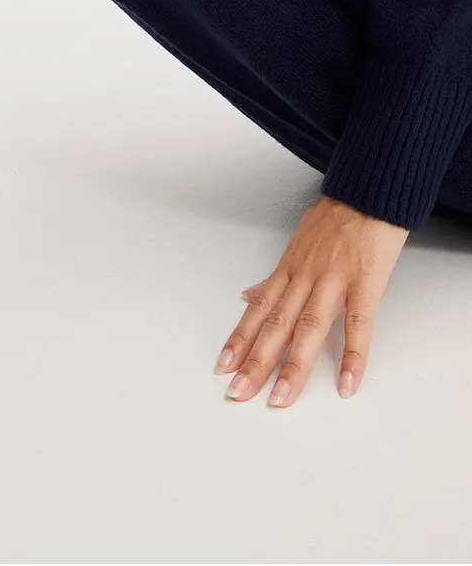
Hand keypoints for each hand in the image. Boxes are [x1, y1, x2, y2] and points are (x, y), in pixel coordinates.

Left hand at [213, 195, 409, 406]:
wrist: (368, 193)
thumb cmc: (334, 219)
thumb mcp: (297, 244)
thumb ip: (275, 277)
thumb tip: (248, 295)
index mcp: (289, 270)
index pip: (258, 311)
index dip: (239, 339)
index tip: (222, 367)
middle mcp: (304, 277)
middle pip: (276, 324)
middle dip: (256, 362)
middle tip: (238, 394)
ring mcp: (333, 280)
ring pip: (308, 327)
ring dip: (293, 365)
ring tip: (280, 398)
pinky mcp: (365, 283)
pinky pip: (359, 323)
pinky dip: (353, 355)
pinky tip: (347, 384)